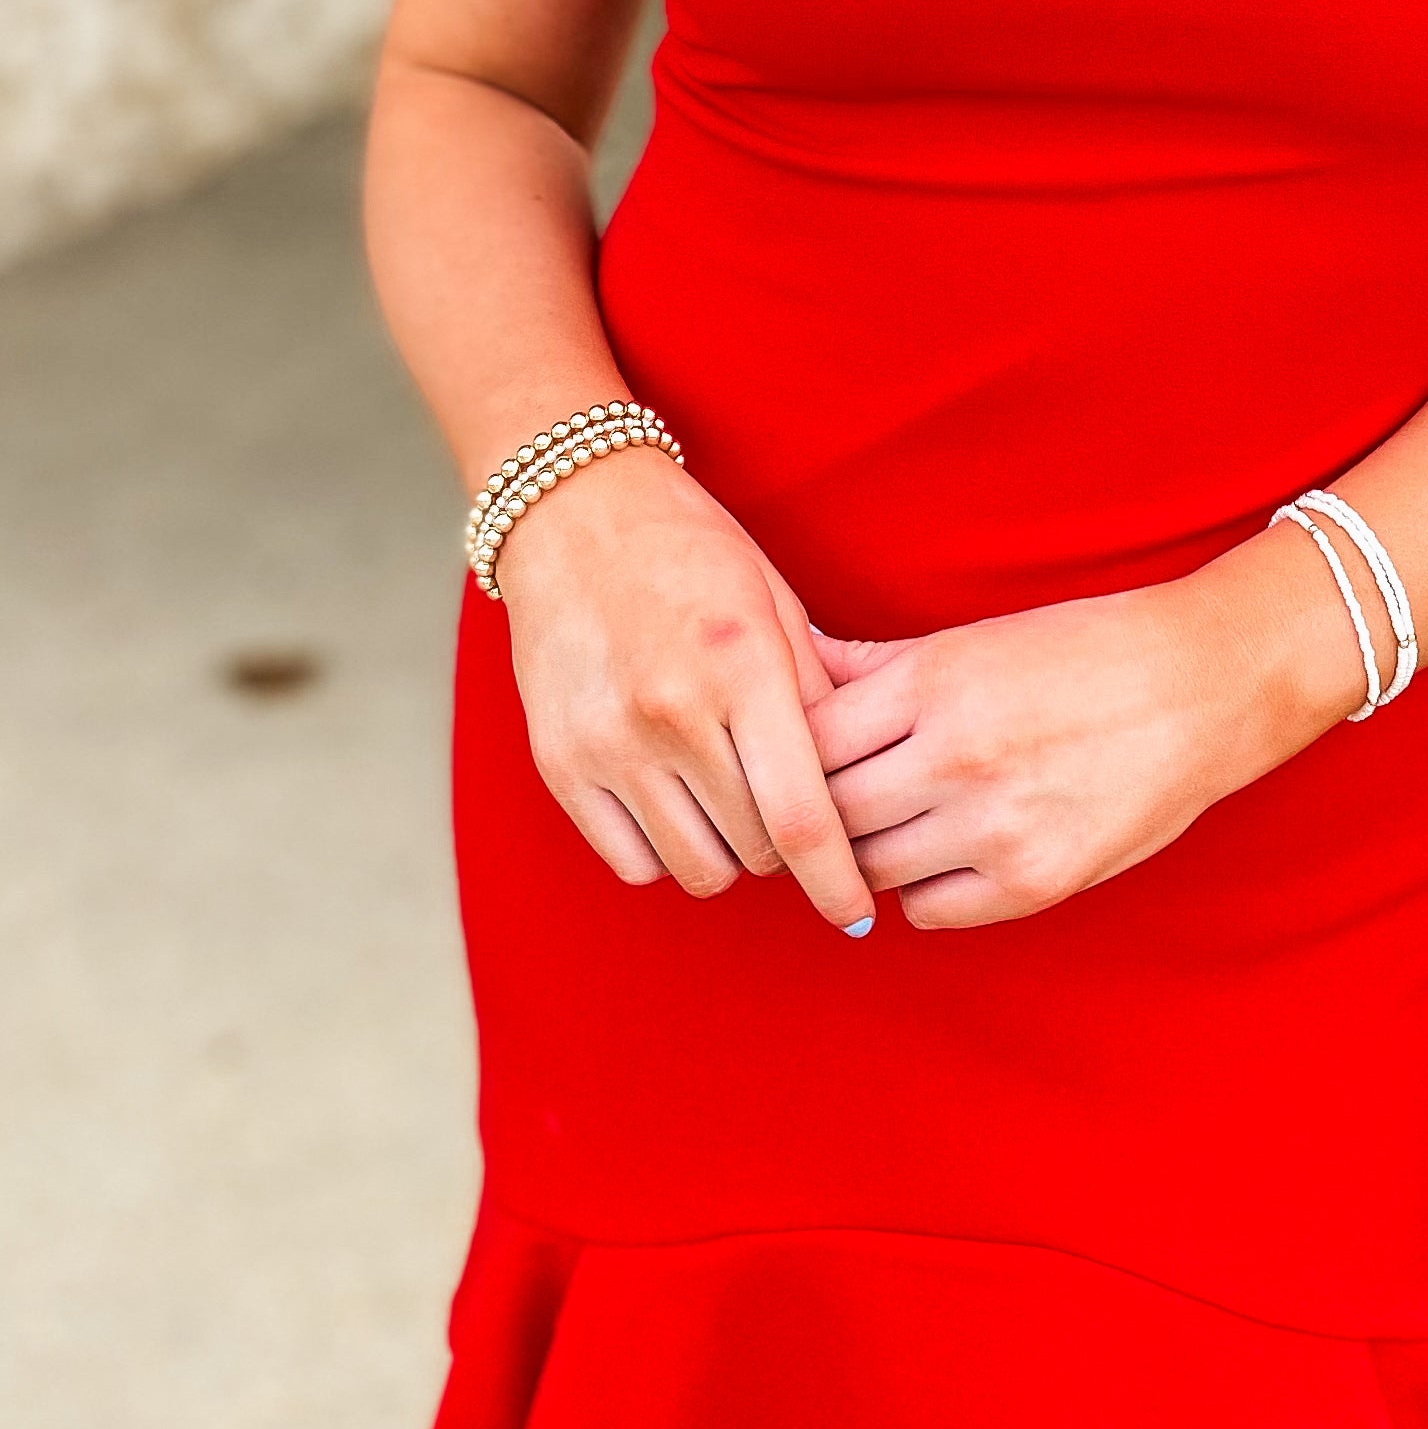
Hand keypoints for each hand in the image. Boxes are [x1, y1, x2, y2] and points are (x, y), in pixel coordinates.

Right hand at [497, 450, 872, 931]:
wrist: (574, 514)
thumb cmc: (693, 553)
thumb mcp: (777, 605)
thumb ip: (820, 699)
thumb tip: (866, 793)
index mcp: (740, 666)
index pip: (800, 816)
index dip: (838, 880)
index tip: (859, 914)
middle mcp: (669, 712)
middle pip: (755, 851)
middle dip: (788, 852)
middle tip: (790, 816)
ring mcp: (607, 743)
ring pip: (696, 868)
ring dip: (728, 855)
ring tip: (731, 804)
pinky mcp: (560, 764)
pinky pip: (632, 861)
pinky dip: (666, 852)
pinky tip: (678, 805)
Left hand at [805, 568, 1341, 930]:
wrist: (1202, 686)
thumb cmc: (1083, 651)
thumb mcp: (973, 639)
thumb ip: (876, 666)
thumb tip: (792, 670)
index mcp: (936, 681)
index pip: (809, 740)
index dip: (790, 755)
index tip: (793, 760)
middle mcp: (957, 755)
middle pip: (830, 812)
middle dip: (817, 813)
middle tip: (821, 809)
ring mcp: (996, 826)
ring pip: (872, 867)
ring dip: (868, 853)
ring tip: (888, 827)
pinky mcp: (1035, 882)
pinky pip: (929, 910)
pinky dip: (921, 890)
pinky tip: (942, 855)